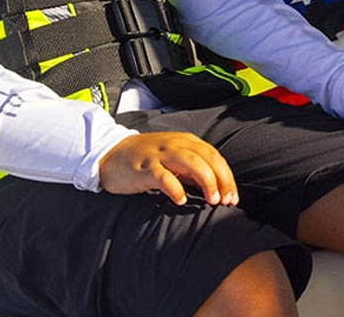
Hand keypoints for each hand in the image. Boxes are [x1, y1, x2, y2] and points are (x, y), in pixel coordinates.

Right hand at [99, 132, 237, 206]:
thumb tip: (217, 188)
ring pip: (191, 163)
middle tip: (227, 202)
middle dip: (222, 180)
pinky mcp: (144, 168)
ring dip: (206, 181)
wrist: (111, 154)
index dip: (227, 177)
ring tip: (212, 200)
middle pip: (208, 158)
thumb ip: (193, 169)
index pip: (215, 157)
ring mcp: (160, 155)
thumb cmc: (147, 160)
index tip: (233, 198)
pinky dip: (175, 188)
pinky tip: (181, 201)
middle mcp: (176, 145)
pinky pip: (163, 177)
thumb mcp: (174, 159)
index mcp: (187, 142)